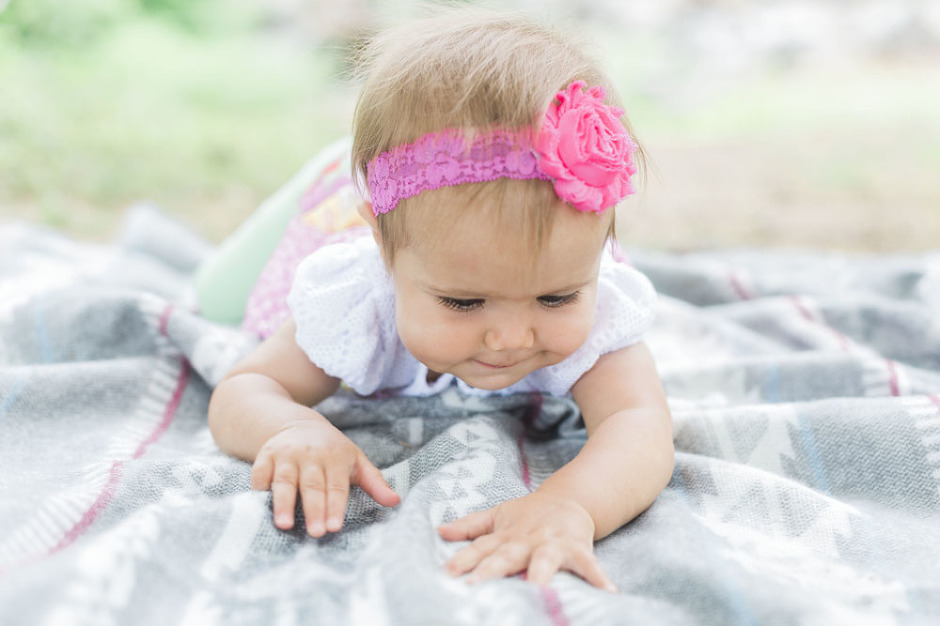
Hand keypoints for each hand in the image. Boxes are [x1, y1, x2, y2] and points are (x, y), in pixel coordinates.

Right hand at [251, 419, 399, 536]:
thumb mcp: (356, 461)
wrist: (299, 424)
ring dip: (283, 503)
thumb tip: (395, 501)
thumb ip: (375, 483)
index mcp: (336, 456)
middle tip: (316, 533)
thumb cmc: (333, 451)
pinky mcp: (265, 456)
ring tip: (284, 525)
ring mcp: (286, 454)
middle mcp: (310, 454)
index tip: (335, 526)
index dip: (336, 506)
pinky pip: (260, 475)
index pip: (336, 485)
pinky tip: (260, 509)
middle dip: (314, 509)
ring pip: (285, 480)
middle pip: (312, 485)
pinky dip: (260, 490)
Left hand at [438, 490, 616, 591]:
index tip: (447, 574)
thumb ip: (469, 526)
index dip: (463, 560)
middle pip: (507, 556)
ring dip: (539, 575)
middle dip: (491, 570)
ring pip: (544, 560)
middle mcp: (526, 540)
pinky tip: (607, 594)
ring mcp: (552, 544)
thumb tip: (439, 530)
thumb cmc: (529, 514)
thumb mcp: (497, 516)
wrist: (569, 499)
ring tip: (535, 591)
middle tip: (475, 586)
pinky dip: (598, 578)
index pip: (480, 548)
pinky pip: (588, 564)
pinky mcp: (577, 548)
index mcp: (505, 535)